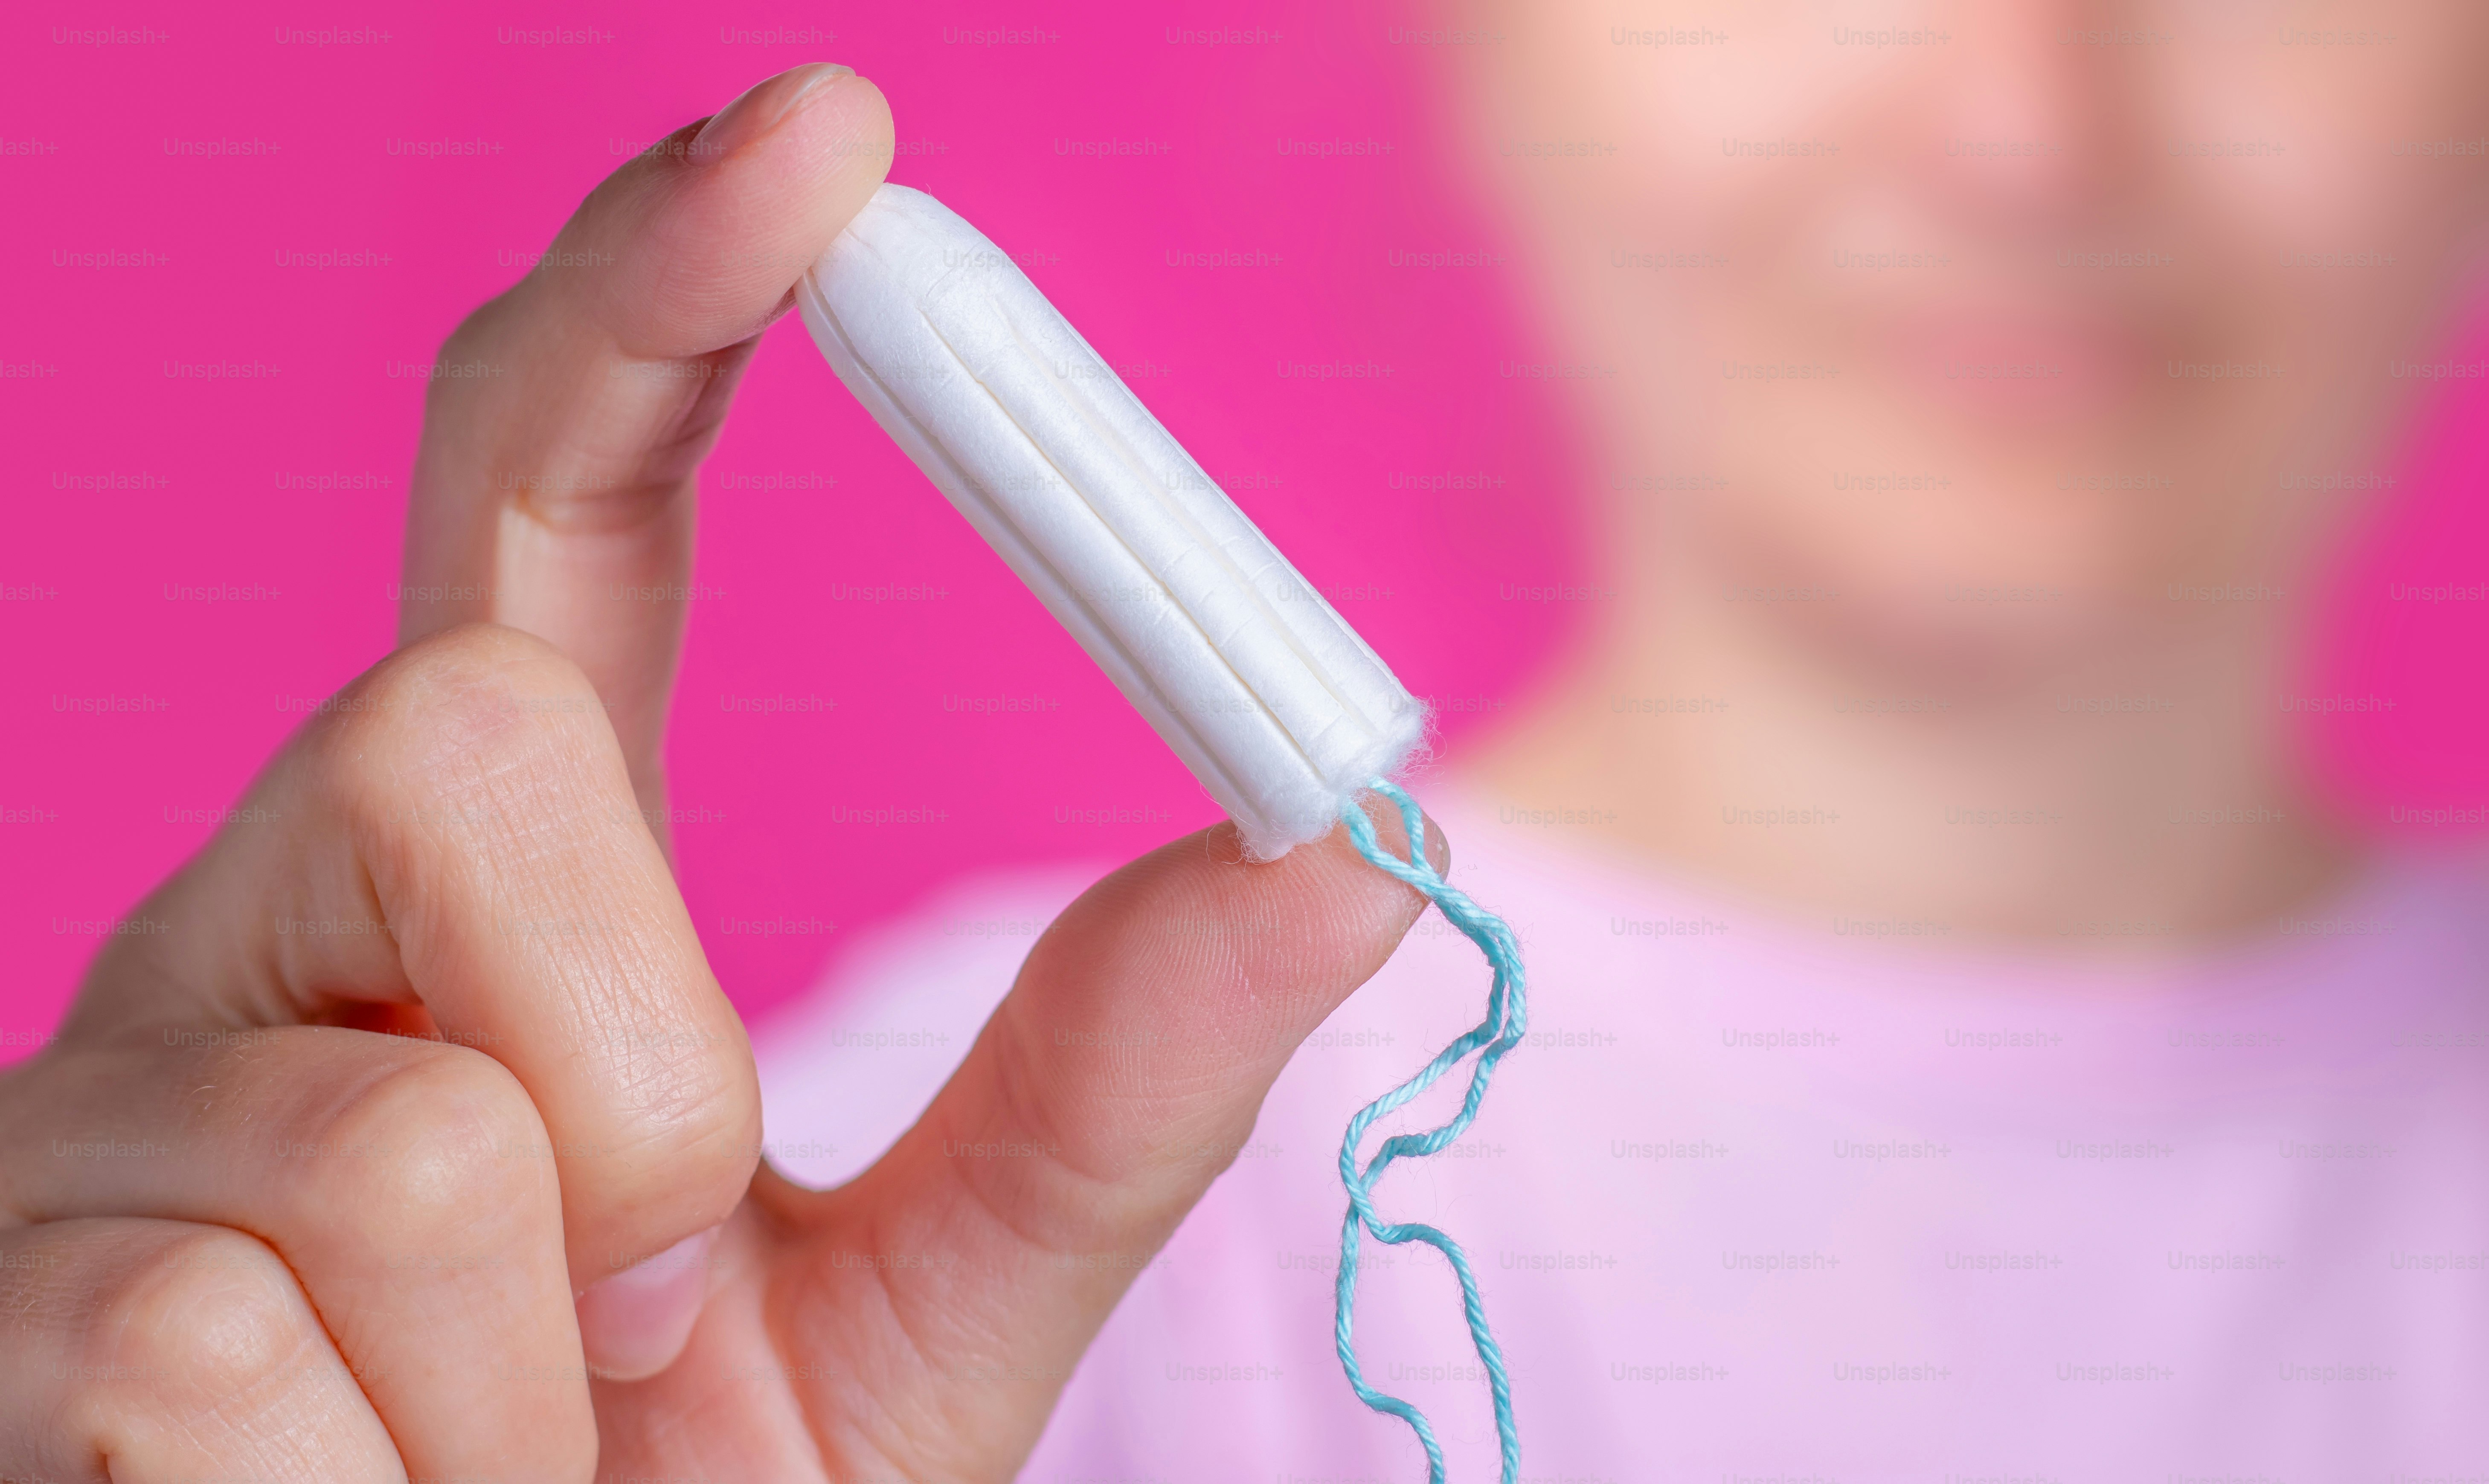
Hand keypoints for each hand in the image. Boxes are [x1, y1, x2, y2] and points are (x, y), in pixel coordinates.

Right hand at [0, 63, 1445, 1482]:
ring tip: (497, 1462)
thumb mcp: (920, 1304)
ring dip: (525, 1370)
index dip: (657, 298)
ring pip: (401, 1136)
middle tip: (641, 1314)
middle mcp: (260, 929)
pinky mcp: (0, 1322)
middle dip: (638, 1071)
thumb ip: (1099, 1087)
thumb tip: (1350, 849)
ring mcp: (96, 1116)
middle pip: (456, 739)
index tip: (824, 147)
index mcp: (481, 894)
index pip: (544, 500)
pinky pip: (221, 1367)